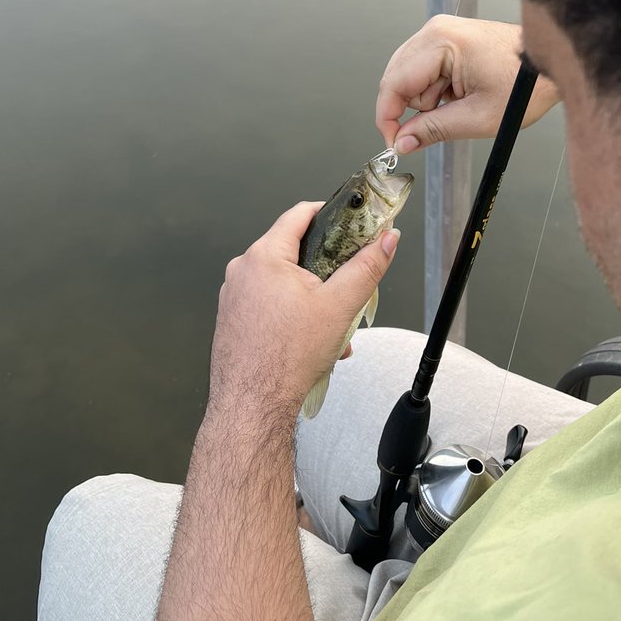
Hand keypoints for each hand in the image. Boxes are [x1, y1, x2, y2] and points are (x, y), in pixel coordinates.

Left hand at [208, 202, 399, 423]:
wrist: (253, 406)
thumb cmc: (287, 358)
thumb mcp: (341, 306)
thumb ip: (367, 266)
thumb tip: (387, 239)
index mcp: (264, 256)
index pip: (299, 214)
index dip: (330, 214)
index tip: (350, 223)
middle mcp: (243, 270)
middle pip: (293, 251)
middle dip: (326, 270)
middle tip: (347, 288)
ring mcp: (234, 296)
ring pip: (283, 283)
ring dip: (313, 300)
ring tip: (333, 330)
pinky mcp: (233, 318)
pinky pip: (270, 304)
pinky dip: (293, 316)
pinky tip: (312, 343)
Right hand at [376, 15, 559, 153]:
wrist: (550, 67)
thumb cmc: (526, 84)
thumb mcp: (478, 117)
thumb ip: (433, 130)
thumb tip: (402, 143)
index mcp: (442, 42)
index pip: (394, 83)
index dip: (389, 118)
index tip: (394, 143)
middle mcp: (436, 31)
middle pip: (397, 80)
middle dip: (413, 109)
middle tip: (438, 126)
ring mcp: (441, 33)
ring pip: (409, 78)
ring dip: (427, 101)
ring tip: (462, 103)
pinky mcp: (447, 40)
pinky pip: (424, 72)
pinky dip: (435, 91)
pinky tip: (460, 94)